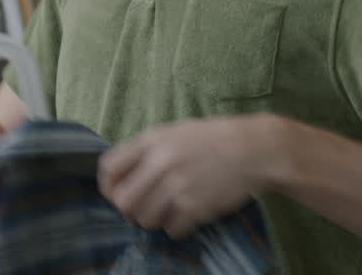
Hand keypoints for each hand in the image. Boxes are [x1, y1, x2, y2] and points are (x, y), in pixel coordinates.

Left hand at [97, 114, 281, 239]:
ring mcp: (177, 187)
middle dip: (129, 209)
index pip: (109, 168)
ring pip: (145, 219)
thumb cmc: (213, 139)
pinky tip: (186, 216)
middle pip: (122, 201)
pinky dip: (177, 227)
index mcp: (152, 140)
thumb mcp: (174, 131)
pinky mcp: (195, 207)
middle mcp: (160, 163)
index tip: (116, 193)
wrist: (254, 150)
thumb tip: (121, 173)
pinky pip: (172, 230)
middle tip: (143, 207)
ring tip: (168, 210)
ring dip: (153, 219)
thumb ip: (146, 149)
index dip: (108, 185)